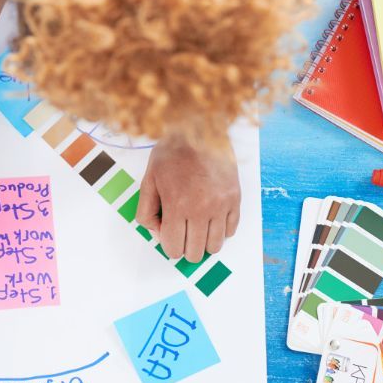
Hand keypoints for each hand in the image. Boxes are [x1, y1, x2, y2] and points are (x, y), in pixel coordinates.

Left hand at [135, 135, 240, 262]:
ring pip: (215, 246)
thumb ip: (147, 211)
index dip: (169, 246)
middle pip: (195, 252)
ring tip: (197, 227)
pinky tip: (211, 217)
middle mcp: (201, 209)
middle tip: (182, 233)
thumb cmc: (171, 153)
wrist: (199, 129)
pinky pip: (231, 230)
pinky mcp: (235, 198)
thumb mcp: (149, 180)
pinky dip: (221, 230)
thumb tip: (157, 234)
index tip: (169, 236)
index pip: (173, 248)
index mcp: (177, 206)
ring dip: (204, 242)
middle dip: (185, 248)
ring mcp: (221, 205)